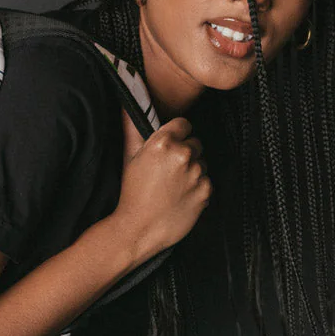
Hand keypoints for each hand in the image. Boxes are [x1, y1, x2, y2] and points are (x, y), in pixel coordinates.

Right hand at [113, 109, 211, 259]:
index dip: (177, 135)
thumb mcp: (129, 157)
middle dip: (185, 153)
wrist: (139, 229)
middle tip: (168, 171)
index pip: (184, 124)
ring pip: (202, 163)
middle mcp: (183, 154)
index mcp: (163, 142)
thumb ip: (132, 128)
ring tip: (173, 186)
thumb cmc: (132, 193)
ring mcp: (197, 173)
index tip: (170, 147)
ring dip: (192, 171)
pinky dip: (198, 189)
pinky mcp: (206, 191)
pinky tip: (181, 197)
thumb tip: (127, 105)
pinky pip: (207, 182)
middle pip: (195, 143)